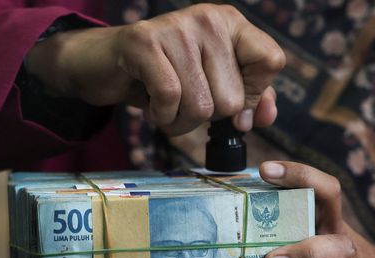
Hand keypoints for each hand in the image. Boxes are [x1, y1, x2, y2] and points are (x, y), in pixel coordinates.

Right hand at [26, 4, 283, 135]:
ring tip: (164, 103)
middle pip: (233, 99)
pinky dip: (160, 116)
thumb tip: (263, 118)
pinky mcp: (144, 42)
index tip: (233, 105)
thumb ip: (249, 98)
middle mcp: (208, 19)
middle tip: (183, 100)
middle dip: (206, 116)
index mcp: (230, 24)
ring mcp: (176, 27)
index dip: (256, 95)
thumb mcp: (212, 85)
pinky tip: (151, 105)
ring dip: (180, 121)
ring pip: (202, 106)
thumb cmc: (163, 77)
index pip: (271, 60)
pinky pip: (170, 98)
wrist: (103, 66)